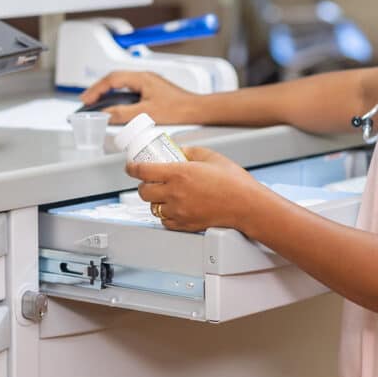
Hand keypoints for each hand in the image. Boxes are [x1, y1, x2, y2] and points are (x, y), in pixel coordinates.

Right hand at [80, 70, 199, 124]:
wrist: (197, 110)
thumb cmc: (178, 109)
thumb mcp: (146, 114)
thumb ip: (123, 114)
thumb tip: (105, 115)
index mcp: (142, 78)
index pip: (112, 79)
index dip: (96, 89)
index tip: (86, 100)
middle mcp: (145, 77)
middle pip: (115, 79)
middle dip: (99, 89)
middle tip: (87, 100)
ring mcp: (149, 83)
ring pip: (123, 84)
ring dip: (109, 92)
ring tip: (98, 103)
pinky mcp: (153, 91)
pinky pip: (130, 90)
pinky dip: (119, 97)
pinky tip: (117, 106)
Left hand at [125, 146, 277, 233]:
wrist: (246, 205)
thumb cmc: (234, 182)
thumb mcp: (211, 156)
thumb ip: (190, 151)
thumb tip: (178, 151)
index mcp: (179, 173)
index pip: (143, 171)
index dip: (132, 168)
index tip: (130, 167)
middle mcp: (175, 193)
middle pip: (143, 191)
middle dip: (143, 185)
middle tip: (149, 181)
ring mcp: (179, 211)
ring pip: (153, 208)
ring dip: (155, 200)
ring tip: (164, 195)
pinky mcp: (185, 225)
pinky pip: (165, 222)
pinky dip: (165, 215)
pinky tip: (173, 208)